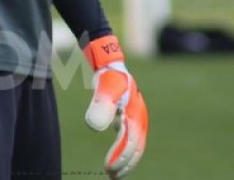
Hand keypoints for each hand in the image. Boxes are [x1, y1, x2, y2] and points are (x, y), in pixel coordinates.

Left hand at [83, 36, 147, 178]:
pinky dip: (125, 150)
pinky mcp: (131, 117)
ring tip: (114, 173)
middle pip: (136, 147)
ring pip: (136, 144)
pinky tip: (116, 156)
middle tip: (112, 176)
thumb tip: (94, 128)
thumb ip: (100, 106)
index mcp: (135, 114)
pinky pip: (132, 138)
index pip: (130, 142)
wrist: (110, 64)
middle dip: (125, 163)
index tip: (107, 167)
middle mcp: (139, 117)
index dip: (120, 156)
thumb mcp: (103, 89)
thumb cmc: (107, 77)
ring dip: (127, 160)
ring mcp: (137, 117)